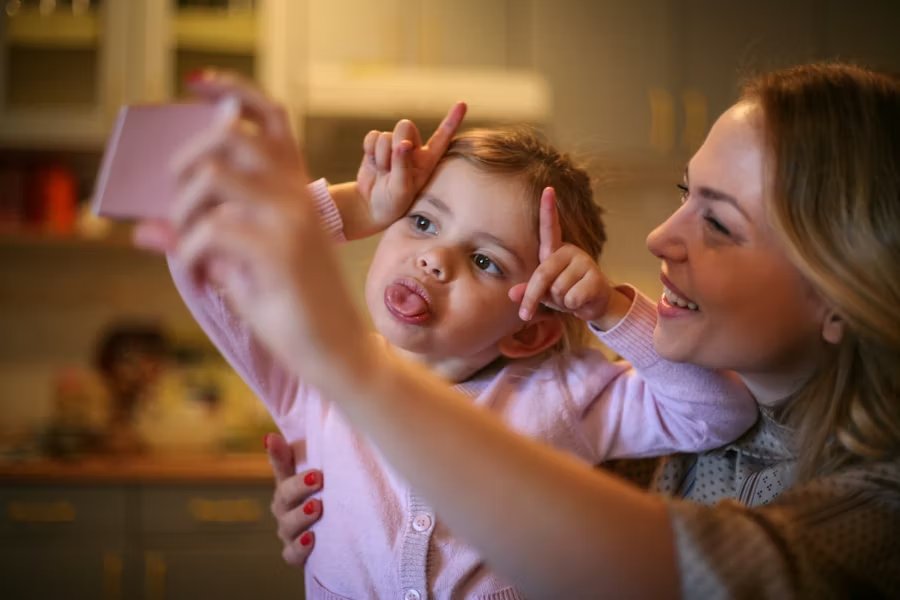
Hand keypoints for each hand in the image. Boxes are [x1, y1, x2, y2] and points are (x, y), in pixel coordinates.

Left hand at [137, 70, 372, 379]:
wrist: (336, 351)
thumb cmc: (293, 308)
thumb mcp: (244, 266)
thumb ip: (203, 237)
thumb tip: (143, 227)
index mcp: (298, 190)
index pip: (271, 118)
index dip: (233, 91)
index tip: (198, 83)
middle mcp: (297, 194)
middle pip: (225, 138)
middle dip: (183, 164)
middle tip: (179, 204)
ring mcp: (290, 219)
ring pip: (210, 178)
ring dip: (183, 212)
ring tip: (191, 247)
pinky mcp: (279, 250)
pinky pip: (208, 231)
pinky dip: (190, 255)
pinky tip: (204, 277)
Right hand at [265, 432, 322, 567]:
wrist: (336, 539)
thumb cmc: (328, 499)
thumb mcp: (326, 474)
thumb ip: (313, 455)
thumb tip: (286, 433)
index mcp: (290, 484)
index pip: (281, 465)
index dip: (276, 453)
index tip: (273, 438)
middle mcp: (285, 507)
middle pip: (284, 495)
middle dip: (299, 486)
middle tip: (317, 478)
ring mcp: (289, 531)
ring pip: (287, 524)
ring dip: (301, 516)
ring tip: (317, 508)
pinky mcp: (296, 553)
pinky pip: (292, 553)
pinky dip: (300, 547)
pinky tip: (311, 539)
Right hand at [356, 102, 466, 232]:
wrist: (371, 206)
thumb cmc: (393, 202)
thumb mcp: (401, 189)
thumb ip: (403, 166)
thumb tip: (403, 144)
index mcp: (427, 159)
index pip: (442, 136)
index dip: (452, 119)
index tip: (462, 103)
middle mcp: (413, 149)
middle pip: (405, 126)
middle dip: (396, 142)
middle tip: (392, 164)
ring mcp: (394, 146)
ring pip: (386, 135)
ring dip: (381, 154)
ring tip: (383, 172)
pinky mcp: (377, 146)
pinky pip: (372, 136)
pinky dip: (369, 150)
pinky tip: (373, 164)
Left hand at [508, 187, 614, 326]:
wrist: (594, 306)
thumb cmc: (565, 294)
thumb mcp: (543, 292)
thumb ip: (528, 291)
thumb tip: (512, 293)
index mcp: (555, 251)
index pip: (551, 228)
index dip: (549, 209)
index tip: (548, 189)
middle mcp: (570, 251)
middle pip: (542, 274)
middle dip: (533, 298)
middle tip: (526, 314)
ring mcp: (585, 262)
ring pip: (558, 290)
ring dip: (560, 302)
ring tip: (570, 297)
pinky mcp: (596, 278)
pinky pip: (572, 299)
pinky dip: (573, 307)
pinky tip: (581, 301)